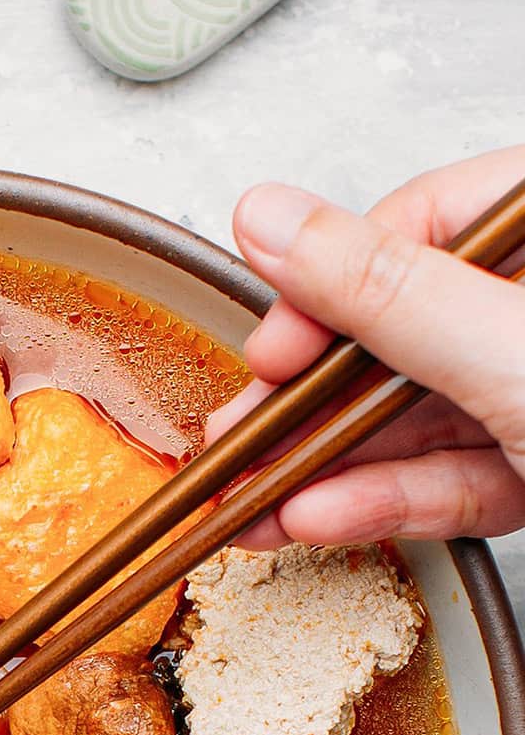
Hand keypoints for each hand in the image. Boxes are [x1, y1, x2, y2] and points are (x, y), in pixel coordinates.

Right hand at [207, 143, 524, 545]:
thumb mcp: (509, 348)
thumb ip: (389, 290)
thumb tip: (271, 221)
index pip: (421, 223)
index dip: (329, 286)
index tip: (271, 350)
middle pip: (409, 328)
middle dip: (311, 395)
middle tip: (237, 429)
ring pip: (426, 414)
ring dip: (331, 461)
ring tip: (252, 493)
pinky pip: (462, 475)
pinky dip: (390, 500)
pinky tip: (318, 514)